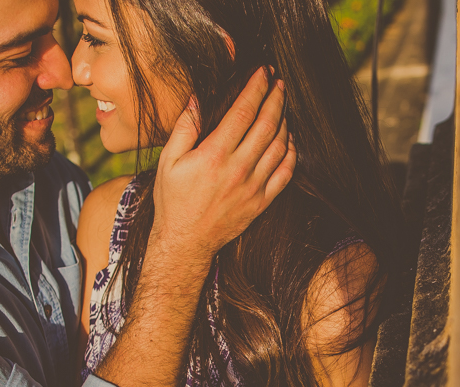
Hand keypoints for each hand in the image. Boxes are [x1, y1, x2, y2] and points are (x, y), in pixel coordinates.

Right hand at [151, 67, 297, 265]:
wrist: (185, 242)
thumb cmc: (173, 201)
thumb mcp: (168, 162)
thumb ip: (184, 128)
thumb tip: (196, 98)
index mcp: (214, 155)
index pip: (243, 112)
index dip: (256, 88)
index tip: (263, 72)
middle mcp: (238, 169)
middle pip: (266, 124)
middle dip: (275, 98)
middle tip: (279, 82)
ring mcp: (253, 187)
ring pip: (279, 146)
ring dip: (284, 121)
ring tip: (282, 106)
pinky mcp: (261, 202)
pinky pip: (285, 173)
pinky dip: (291, 153)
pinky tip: (289, 140)